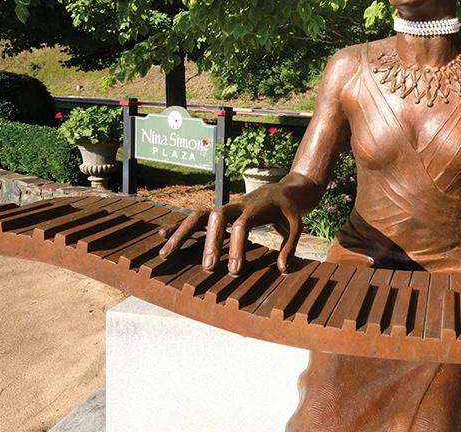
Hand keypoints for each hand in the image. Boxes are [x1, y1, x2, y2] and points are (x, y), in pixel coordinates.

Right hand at [157, 185, 302, 275]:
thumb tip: (282, 269)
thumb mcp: (297, 225)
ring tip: (165, 254)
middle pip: (217, 217)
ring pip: (199, 216)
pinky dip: (179, 226)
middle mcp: (237, 205)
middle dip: (209, 242)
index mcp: (256, 208)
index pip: (242, 225)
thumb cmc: (290, 210)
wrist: (283, 190)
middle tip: (208, 268)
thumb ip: (290, 246)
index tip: (235, 270)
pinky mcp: (219, 212)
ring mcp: (225, 208)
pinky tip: (163, 236)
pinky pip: (195, 218)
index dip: (237, 247)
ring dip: (181, 233)